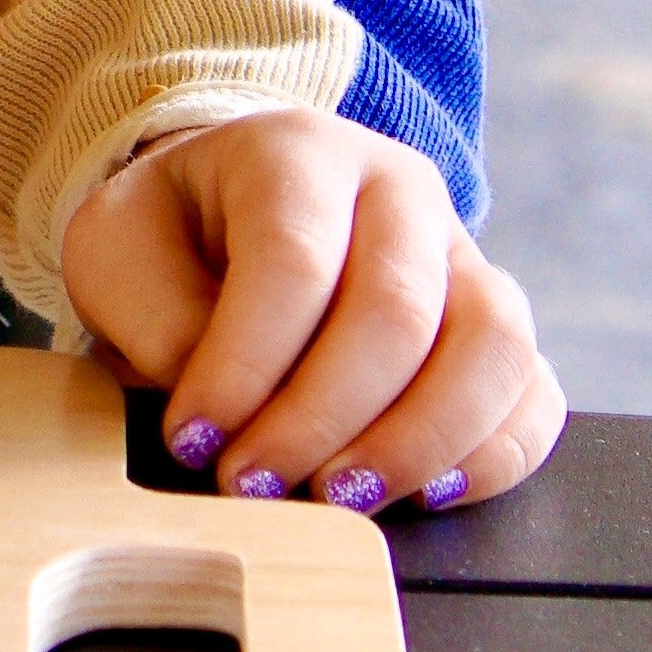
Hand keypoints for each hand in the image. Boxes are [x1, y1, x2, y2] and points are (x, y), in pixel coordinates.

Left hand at [59, 106, 562, 514]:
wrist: (223, 217)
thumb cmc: (170, 237)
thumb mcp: (119, 252)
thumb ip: (160, 322)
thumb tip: (223, 415)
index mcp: (296, 150)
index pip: (293, 259)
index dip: (246, 363)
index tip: (194, 438)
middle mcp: (398, 189)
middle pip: (397, 309)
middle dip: (322, 418)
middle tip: (257, 483)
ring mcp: (464, 255)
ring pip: (490, 349)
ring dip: (416, 444)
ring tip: (336, 501)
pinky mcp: (499, 328)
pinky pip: (532, 396)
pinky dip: (491, 457)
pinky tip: (421, 494)